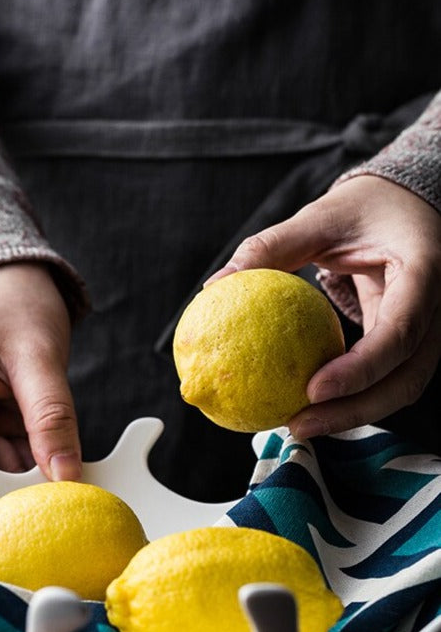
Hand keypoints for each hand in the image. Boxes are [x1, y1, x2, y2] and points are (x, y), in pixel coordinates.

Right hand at [0, 263, 80, 514]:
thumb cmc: (11, 299)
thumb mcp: (38, 354)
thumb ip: (52, 417)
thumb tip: (66, 475)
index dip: (8, 495)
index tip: (50, 512)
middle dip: (30, 483)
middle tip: (77, 495)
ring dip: (34, 470)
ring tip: (74, 469)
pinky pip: (5, 453)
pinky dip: (33, 456)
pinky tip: (59, 455)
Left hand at [207, 176, 440, 437]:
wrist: (412, 206)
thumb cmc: (365, 208)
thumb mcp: (320, 217)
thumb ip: (272, 248)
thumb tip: (214, 286)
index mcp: (424, 271)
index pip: (400, 331)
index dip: (360, 368)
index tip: (312, 389)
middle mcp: (439, 309)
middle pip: (406, 378)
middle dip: (354, 411)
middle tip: (298, 423)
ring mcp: (433, 331)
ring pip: (402, 388)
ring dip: (353, 414)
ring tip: (298, 425)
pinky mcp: (415, 345)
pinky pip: (389, 380)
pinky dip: (355, 399)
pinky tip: (310, 407)